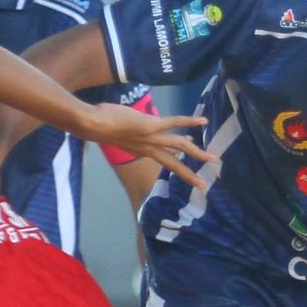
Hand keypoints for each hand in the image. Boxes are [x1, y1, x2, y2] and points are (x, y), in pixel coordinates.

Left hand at [80, 106, 212, 191]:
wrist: (92, 124)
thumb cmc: (101, 125)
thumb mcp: (120, 133)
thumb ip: (134, 133)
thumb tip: (144, 126)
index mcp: (143, 151)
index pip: (166, 162)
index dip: (179, 168)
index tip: (191, 175)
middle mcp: (149, 148)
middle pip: (174, 165)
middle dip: (189, 175)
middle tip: (204, 185)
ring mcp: (151, 137)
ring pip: (179, 147)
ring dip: (197, 153)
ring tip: (213, 158)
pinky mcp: (150, 126)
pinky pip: (174, 123)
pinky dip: (189, 121)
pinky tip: (203, 121)